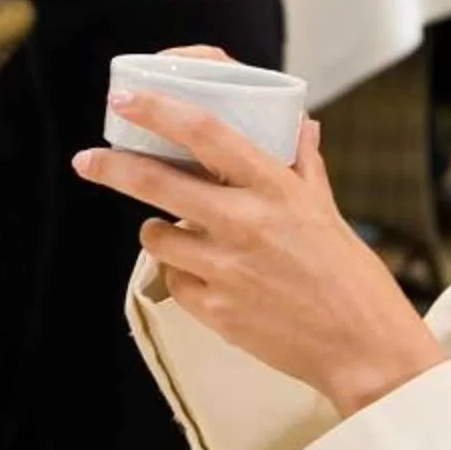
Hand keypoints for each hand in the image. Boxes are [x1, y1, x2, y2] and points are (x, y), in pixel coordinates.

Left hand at [74, 91, 442, 417]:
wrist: (362, 347)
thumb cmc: (349, 276)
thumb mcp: (327, 210)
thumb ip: (303, 165)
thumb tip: (300, 125)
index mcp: (275, 187)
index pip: (204, 132)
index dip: (157, 111)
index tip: (124, 102)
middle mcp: (245, 222)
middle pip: (156, 182)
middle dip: (111, 167)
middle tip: (87, 160)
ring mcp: (226, 268)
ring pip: (156, 235)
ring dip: (158, 230)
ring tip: (180, 234)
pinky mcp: (215, 310)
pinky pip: (175, 281)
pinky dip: (183, 275)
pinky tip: (209, 278)